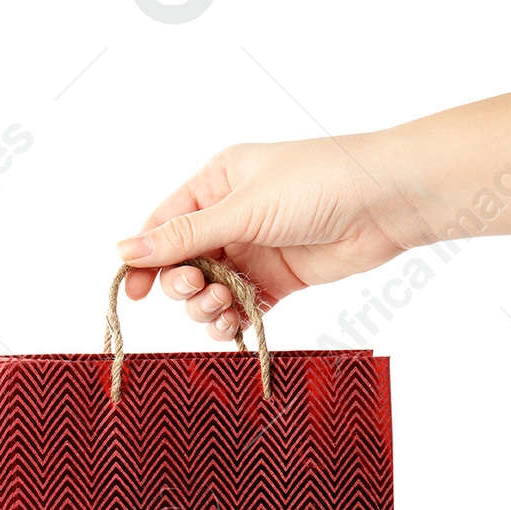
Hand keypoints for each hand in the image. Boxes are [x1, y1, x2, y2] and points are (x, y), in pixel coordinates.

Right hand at [119, 139, 411, 326]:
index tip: (134, 292)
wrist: (386, 202)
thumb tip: (124, 249)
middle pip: (184, 263)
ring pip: (211, 289)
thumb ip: (185, 235)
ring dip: (207, 306)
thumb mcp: (243, 207)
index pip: (165, 224)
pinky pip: (243, 306)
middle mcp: (233, 215)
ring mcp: (257, 249)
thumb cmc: (318, 183)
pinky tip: (234, 327)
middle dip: (183, 284)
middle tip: (198, 292)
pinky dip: (233, 320)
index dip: (146, 258)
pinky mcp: (280, 279)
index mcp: (218, 182)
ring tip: (222, 309)